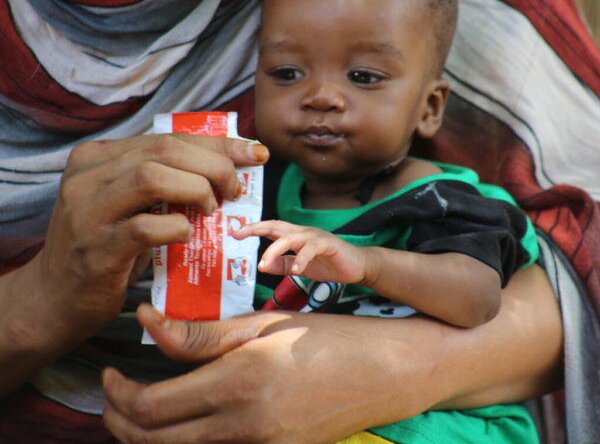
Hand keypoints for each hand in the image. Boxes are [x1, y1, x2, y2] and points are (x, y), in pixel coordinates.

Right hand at [16, 135, 267, 353]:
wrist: (54, 297)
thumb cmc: (105, 243)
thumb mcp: (128, 202)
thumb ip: (163, 178)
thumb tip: (228, 165)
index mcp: (98, 156)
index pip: (167, 137)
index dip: (217, 143)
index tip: (254, 152)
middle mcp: (87, 176)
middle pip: (164, 150)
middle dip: (213, 164)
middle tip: (235, 188)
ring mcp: (87, 212)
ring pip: (151, 177)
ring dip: (196, 189)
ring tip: (211, 208)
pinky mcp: (96, 250)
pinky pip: (146, 227)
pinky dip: (178, 227)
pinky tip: (187, 234)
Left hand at [103, 304, 422, 443]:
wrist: (385, 372)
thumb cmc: (327, 337)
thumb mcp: (265, 324)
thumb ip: (204, 333)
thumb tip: (150, 323)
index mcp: (240, 381)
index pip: (153, 406)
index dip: (118, 393)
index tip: (108, 372)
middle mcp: (244, 425)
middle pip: (156, 439)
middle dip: (120, 420)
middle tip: (114, 392)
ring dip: (148, 434)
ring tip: (141, 406)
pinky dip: (185, 441)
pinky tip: (186, 416)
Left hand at [235, 220, 367, 282]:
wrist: (357, 266)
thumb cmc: (329, 264)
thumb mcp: (300, 267)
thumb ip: (282, 265)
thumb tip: (263, 266)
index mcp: (295, 236)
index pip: (271, 228)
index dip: (253, 228)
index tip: (235, 233)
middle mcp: (303, 233)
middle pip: (277, 226)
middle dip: (256, 228)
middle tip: (240, 234)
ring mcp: (316, 237)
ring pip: (291, 237)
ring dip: (275, 249)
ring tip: (264, 263)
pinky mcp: (329, 244)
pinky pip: (312, 249)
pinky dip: (302, 259)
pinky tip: (297, 270)